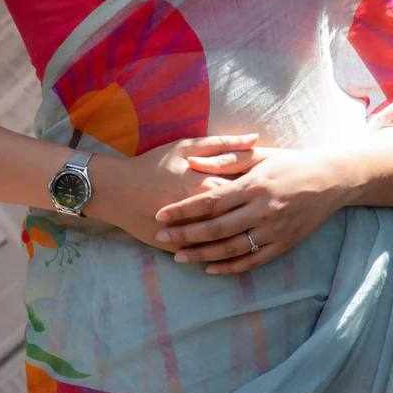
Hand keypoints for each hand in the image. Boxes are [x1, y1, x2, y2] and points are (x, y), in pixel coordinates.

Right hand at [104, 134, 262, 253]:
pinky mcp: (178, 247)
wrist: (117, 190)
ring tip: (259, 230)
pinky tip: (237, 251)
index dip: (263, 189)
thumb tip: (255, 138)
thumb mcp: (187, 146)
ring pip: (225, 240)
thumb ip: (222, 144)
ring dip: (244, 237)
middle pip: (239, 216)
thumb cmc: (154, 163)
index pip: (244, 189)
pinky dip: (222, 255)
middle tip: (274, 211)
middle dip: (257, 215)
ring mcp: (189, 232)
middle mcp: (200, 210)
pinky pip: (205, 255)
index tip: (274, 186)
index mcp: (205, 183)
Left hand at [152, 145, 346, 273]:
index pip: (210, 200)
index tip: (160, 215)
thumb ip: (225, 159)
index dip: (183, 210)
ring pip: (232, 249)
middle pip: (216, 228)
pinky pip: (253, 261)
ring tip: (179, 257)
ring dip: (202, 255)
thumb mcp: (258, 154)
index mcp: (254, 185)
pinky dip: (230, 267)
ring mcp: (274, 230)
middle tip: (160, 238)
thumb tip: (191, 163)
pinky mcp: (284, 245)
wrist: (330, 180)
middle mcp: (262, 209)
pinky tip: (210, 268)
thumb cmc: (289, 162)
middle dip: (185, 234)